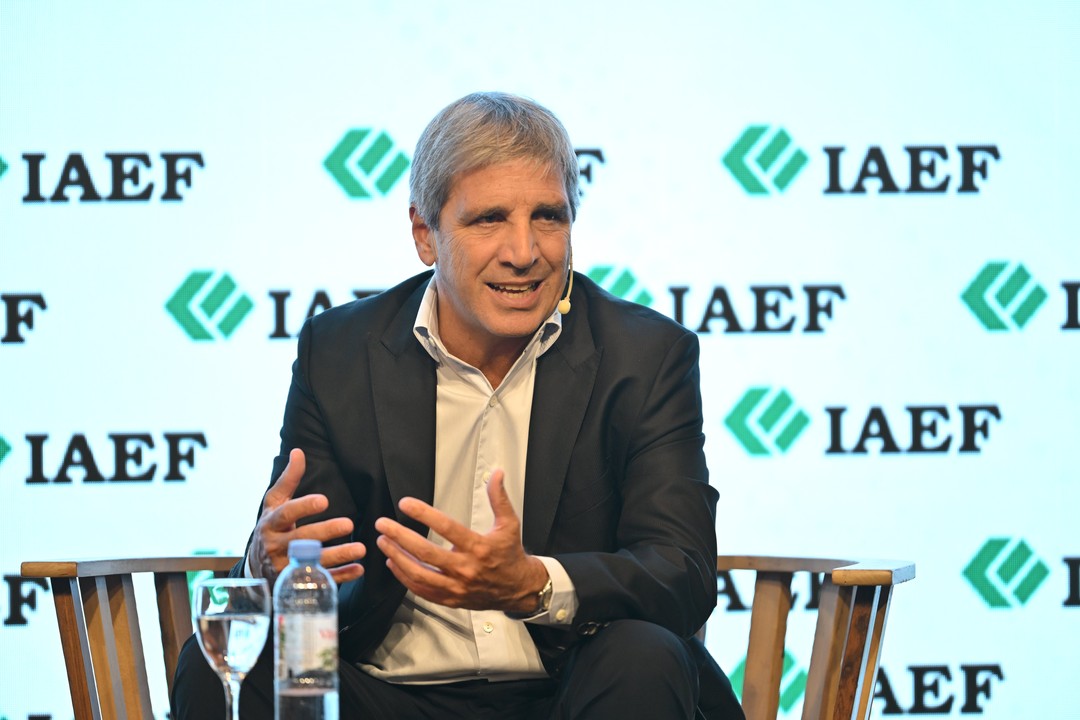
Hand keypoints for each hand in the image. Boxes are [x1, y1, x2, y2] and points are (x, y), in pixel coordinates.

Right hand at [249, 448, 365, 584]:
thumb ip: (288, 480)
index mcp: (271, 523)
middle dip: (326, 533)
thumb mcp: (275, 503)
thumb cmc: (271, 526)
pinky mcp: (296, 582)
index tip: (324, 500)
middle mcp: (276, 546)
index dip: (304, 507)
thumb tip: (298, 452)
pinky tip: (358, 569)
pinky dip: (340, 576)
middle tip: (348, 524)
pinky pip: (321, 580)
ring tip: (361, 549)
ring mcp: (285, 567)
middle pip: (302, 539)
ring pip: (314, 562)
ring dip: (339, 555)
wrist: (256, 566)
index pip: (287, 514)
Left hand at [373, 469, 547, 611]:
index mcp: (479, 548)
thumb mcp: (510, 523)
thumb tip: (496, 473)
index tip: (405, 503)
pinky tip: (394, 563)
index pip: (447, 528)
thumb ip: (499, 498)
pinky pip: (422, 591)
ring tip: (383, 542)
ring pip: (419, 574)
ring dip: (397, 557)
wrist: (519, 589)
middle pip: (425, 552)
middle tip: (383, 524)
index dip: (424, 514)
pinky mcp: (451, 599)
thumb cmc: (510, 554)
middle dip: (400, 537)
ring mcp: (456, 587)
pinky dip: (404, 577)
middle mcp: (465, 569)